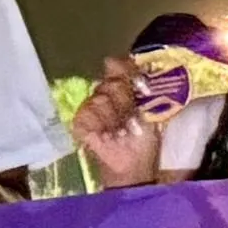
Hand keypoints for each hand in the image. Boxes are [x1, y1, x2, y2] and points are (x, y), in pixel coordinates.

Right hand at [70, 56, 156, 188]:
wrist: (133, 164)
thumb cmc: (143, 137)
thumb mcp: (148, 107)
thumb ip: (138, 84)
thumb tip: (126, 62)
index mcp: (120, 87)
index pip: (117, 66)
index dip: (126, 73)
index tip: (140, 87)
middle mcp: (102, 94)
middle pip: (110, 84)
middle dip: (125, 102)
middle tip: (132, 120)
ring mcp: (88, 109)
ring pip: (99, 100)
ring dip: (115, 118)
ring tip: (123, 131)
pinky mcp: (79, 124)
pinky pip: (86, 116)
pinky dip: (100, 127)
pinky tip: (109, 136)